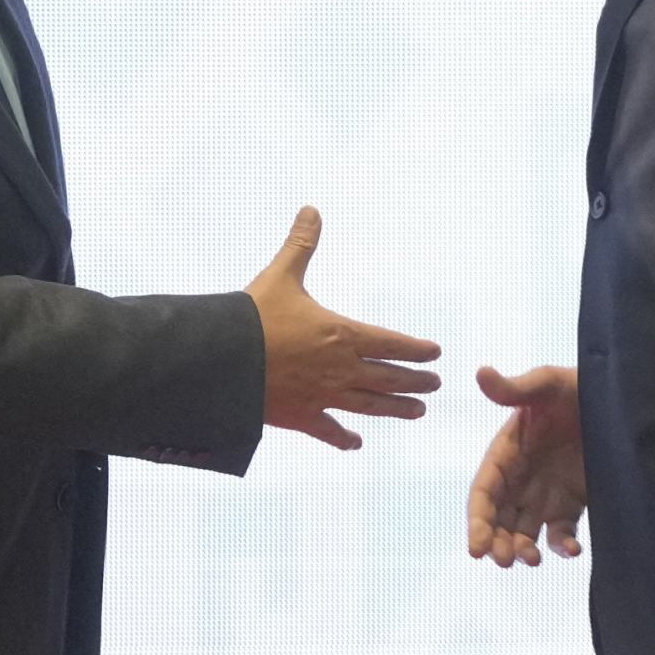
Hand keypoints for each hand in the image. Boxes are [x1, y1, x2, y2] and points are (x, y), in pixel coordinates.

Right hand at [248, 208, 441, 449]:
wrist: (219, 361)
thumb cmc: (252, 316)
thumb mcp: (280, 275)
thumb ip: (300, 245)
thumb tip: (312, 210)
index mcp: (342, 334)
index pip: (391, 343)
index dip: (415, 349)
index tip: (435, 353)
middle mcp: (340, 368)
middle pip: (388, 377)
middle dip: (414, 381)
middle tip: (434, 384)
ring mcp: (322, 396)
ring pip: (370, 405)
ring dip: (396, 409)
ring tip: (418, 412)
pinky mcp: (300, 417)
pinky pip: (328, 431)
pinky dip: (344, 438)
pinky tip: (356, 443)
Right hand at [465, 364, 587, 565]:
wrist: (622, 399)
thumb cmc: (580, 387)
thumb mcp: (549, 384)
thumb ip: (516, 388)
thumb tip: (480, 372)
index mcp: (507, 453)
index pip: (484, 492)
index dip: (477, 520)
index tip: (476, 548)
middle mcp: (522, 478)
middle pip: (499, 519)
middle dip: (496, 542)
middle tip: (503, 560)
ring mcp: (547, 493)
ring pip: (525, 531)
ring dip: (523, 549)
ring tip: (531, 560)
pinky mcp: (574, 503)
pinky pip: (562, 532)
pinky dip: (563, 546)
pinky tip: (573, 551)